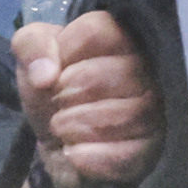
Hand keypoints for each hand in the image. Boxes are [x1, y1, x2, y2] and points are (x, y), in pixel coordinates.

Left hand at [16, 12, 161, 187]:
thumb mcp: (33, 59)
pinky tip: (74, 153)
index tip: (57, 71)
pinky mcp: (151, 151)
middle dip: (68, 94)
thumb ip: (31, 46)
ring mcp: (156, 111)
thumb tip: (45, 75)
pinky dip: (91, 156)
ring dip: (77, 124)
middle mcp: (148, 69)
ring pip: (121, 115)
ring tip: (62, 127)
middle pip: (105, 75)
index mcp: (120, 37)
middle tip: (58, 104)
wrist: (58, 145)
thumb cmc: (53, 92)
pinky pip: (125, 154)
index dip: (64, 54)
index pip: (95, 31)